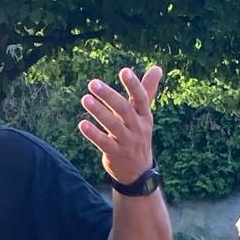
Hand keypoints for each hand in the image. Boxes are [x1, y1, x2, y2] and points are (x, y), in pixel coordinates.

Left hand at [78, 66, 162, 183]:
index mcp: (145, 117)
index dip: (134, 85)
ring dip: (98, 111)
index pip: (141, 99)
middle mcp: (137, 128)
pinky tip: (82, 124)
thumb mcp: (145, 115)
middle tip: (92, 83)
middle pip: (124, 110)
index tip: (124, 71)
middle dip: (108, 96)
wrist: (138, 171)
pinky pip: (104, 143)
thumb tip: (157, 68)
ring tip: (85, 99)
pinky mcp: (115, 154)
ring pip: (112, 125)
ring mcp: (127, 142)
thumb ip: (148, 91)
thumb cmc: (138, 135)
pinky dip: (93, 134)